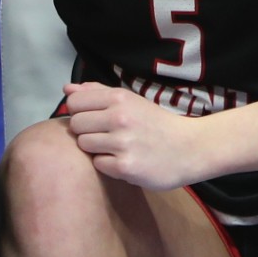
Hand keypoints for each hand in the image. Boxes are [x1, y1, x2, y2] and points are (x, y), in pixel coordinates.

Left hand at [61, 81, 208, 191]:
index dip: (80, 112)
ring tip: (116, 147)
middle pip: (75, 125)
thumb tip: (67, 89)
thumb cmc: (155, 124)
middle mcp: (119, 118)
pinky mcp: (126, 167)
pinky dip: (108, 164)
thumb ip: (97, 93)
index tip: (94, 118)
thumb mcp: (130, 101)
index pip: (74, 102)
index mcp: (119, 98)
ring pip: (84, 144)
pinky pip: (98, 164)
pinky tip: (124, 160)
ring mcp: (122, 143)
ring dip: (96, 148)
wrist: (190, 148)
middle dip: (86, 131)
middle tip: (106, 135)